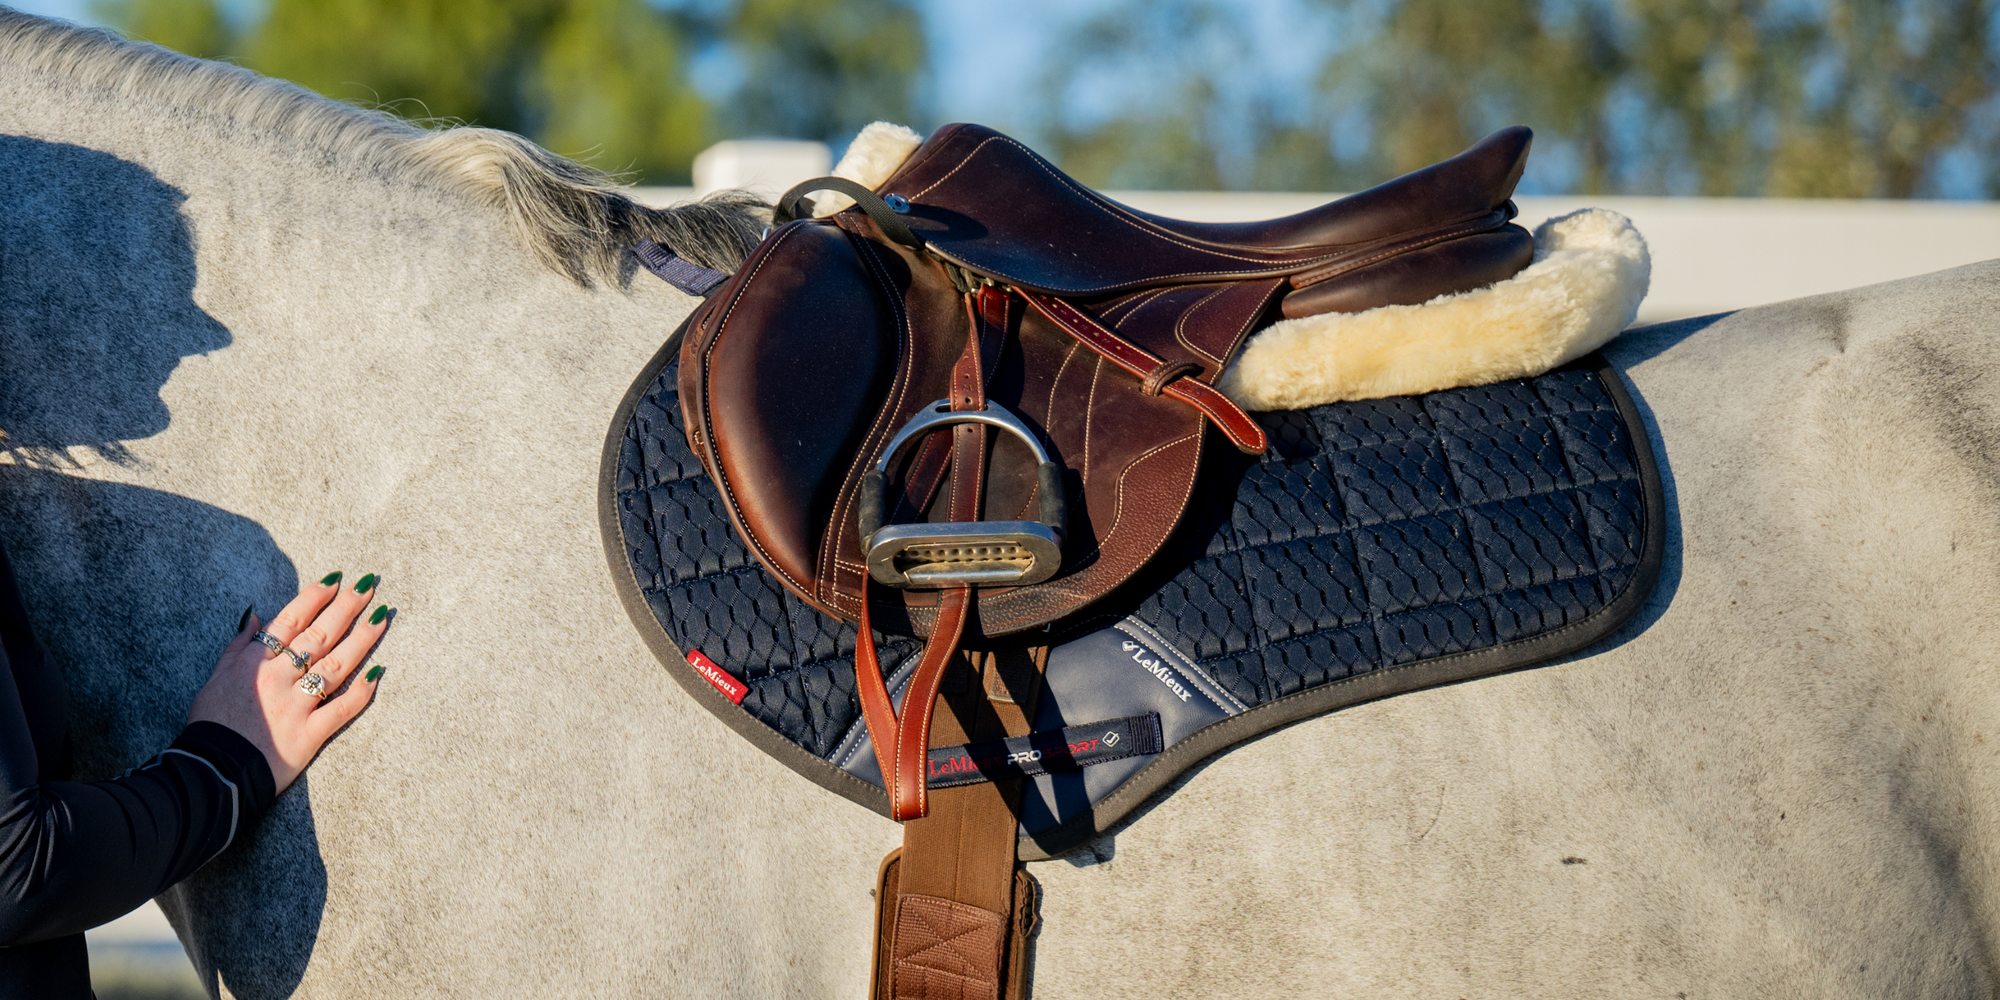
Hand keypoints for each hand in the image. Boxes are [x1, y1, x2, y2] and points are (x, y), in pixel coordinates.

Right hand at [188, 572, 390, 792]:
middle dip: (346, 607)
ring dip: (362, 638)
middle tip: (369, 586)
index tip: (336, 579)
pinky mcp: (310, 734)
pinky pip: (342, 709)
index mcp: (255, 662)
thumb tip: (253, 615)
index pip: (291, 620)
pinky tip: (379, 671)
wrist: (211, 770)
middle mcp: (279, 678)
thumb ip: (237, 646)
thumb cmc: (211, 725)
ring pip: (336, 665)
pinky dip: (362, 691)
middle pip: (319, 635)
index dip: (315, 597)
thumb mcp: (214, 678)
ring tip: (382, 616)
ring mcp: (297, 705)